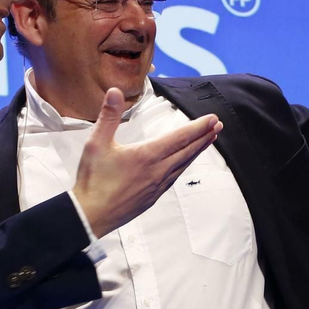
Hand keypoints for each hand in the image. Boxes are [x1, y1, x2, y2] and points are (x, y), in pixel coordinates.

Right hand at [72, 88, 220, 236]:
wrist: (90, 216)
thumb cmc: (93, 181)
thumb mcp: (96, 144)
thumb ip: (108, 116)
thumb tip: (114, 91)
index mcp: (147, 155)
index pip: (179, 137)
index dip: (198, 127)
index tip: (213, 119)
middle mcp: (157, 171)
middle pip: (187, 151)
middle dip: (203, 137)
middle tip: (217, 126)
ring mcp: (157, 186)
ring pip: (183, 165)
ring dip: (197, 151)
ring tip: (207, 141)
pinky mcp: (153, 197)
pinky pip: (174, 178)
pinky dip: (184, 166)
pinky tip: (184, 164)